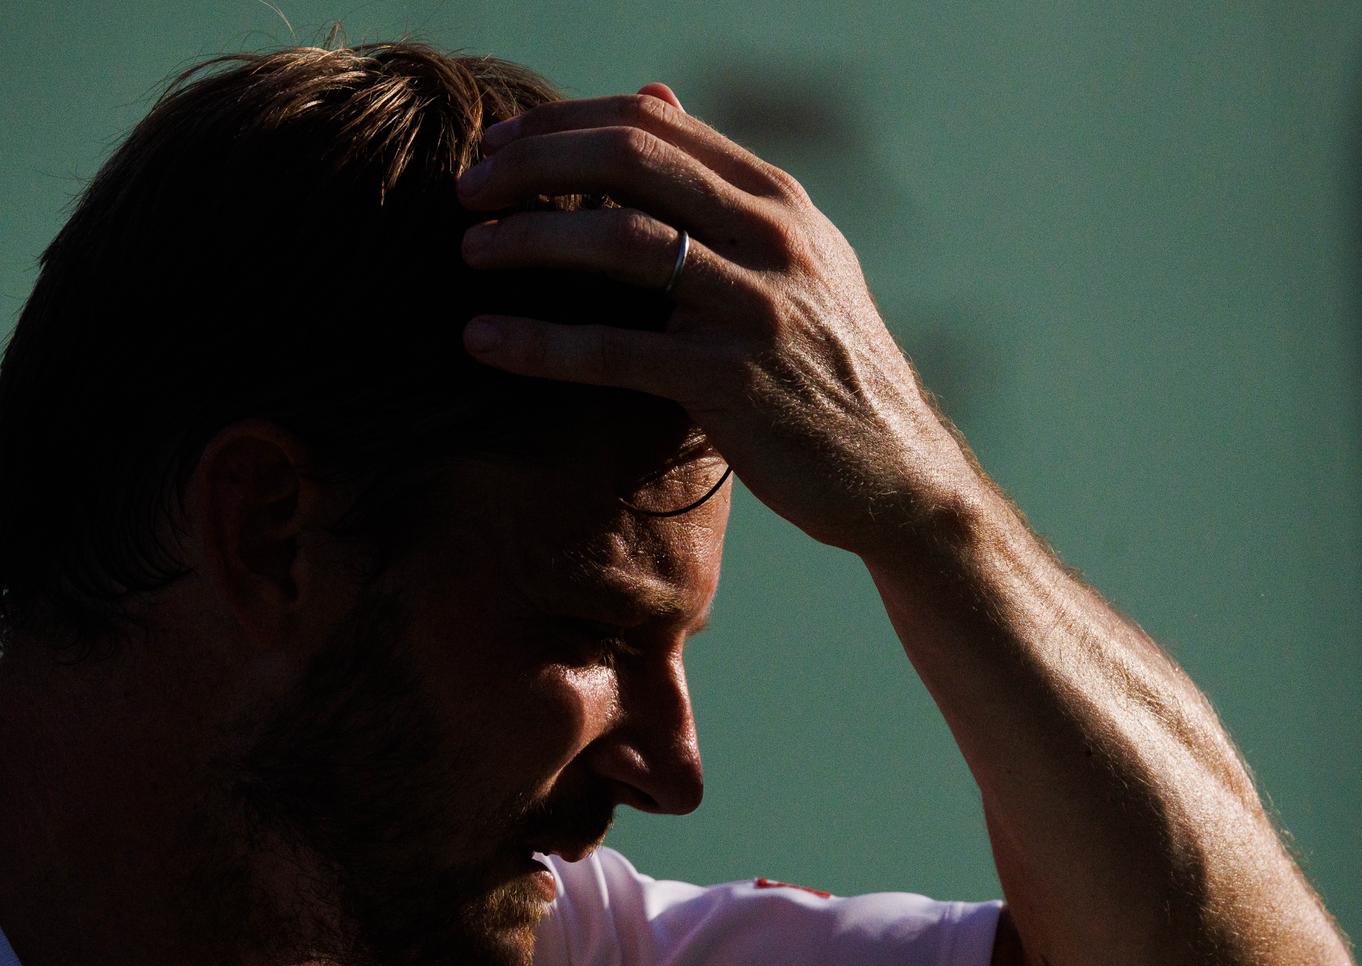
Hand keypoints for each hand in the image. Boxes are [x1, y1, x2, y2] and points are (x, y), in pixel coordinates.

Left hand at [458, 83, 979, 556]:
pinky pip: (615, 352)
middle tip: (464, 191)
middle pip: (628, 160)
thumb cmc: (826, 367)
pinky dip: (539, 341)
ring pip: (619, 242)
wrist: (896, 473)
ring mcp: (755, 308)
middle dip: (532, 165)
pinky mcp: (732, 384)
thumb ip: (719, 183)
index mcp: (778, 198)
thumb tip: (651, 98)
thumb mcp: (794, 258)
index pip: (650, 124)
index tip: (496, 147)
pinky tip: (483, 339)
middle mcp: (773, 236)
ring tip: (467, 253)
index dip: (559, 124)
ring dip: (527, 240)